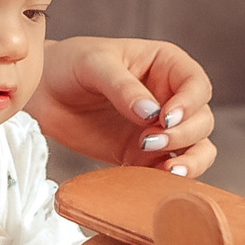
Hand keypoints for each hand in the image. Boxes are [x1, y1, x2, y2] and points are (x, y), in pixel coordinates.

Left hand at [28, 38, 216, 178]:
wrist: (42, 94)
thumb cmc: (69, 64)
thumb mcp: (93, 64)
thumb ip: (122, 87)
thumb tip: (152, 114)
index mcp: (166, 65)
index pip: (196, 84)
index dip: (190, 103)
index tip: (166, 117)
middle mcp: (170, 97)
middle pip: (202, 119)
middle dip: (185, 133)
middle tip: (151, 140)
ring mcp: (160, 128)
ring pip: (197, 147)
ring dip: (190, 160)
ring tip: (168, 170)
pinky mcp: (144, 155)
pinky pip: (169, 168)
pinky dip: (170, 177)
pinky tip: (157, 181)